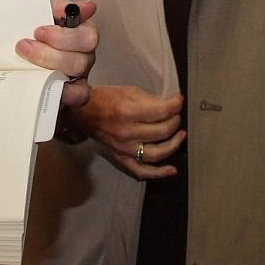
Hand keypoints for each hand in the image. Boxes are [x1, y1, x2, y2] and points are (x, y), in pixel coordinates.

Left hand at [15, 0, 97, 106]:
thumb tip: (88, 7)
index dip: (63, 38)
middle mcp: (84, 56)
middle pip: (81, 62)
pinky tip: (41, 89)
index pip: (88, 39)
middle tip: (23, 46)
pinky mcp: (65, 94)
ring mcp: (76, 78)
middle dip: (49, 55)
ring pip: (77, 85)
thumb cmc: (31, 16)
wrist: (9, 31)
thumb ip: (60, 4)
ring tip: (26, 66)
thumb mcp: (42, 3)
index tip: (37, 31)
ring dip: (49, 75)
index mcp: (83, 33)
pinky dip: (62, 98)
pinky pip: (73, 101)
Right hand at [68, 84, 184, 180]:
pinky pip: (141, 171)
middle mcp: (127, 133)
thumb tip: (170, 105)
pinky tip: (172, 169)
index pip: (161, 111)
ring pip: (156, 154)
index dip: (175, 105)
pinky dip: (159, 173)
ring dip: (173, 145)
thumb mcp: (128, 91)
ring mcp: (124, 149)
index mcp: (128, 112)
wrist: (83, 113)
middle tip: (177, 116)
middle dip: (175, 122)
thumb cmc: (106, 98)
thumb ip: (150, 99)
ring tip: (180, 135)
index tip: (179, 100)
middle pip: (162, 132)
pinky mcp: (121, 158)